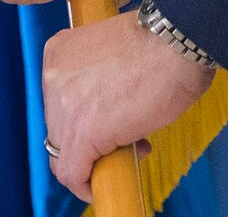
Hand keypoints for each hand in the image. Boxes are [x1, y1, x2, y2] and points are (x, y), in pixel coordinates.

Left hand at [42, 11, 213, 200]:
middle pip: (59, 127)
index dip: (86, 116)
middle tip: (127, 136)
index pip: (59, 101)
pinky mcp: (82, 134)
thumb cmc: (159, 42)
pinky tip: (107, 181)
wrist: (175, 42)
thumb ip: (96, 76)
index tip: (111, 118)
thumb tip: (104, 110)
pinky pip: (72, 174)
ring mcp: (63, 106)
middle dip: (91, 139)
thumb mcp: (110, 49)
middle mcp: (53, 77)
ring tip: (131, 148)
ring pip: (63, 154)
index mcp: (59, 53)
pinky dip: (86, 185)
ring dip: (94, 160)